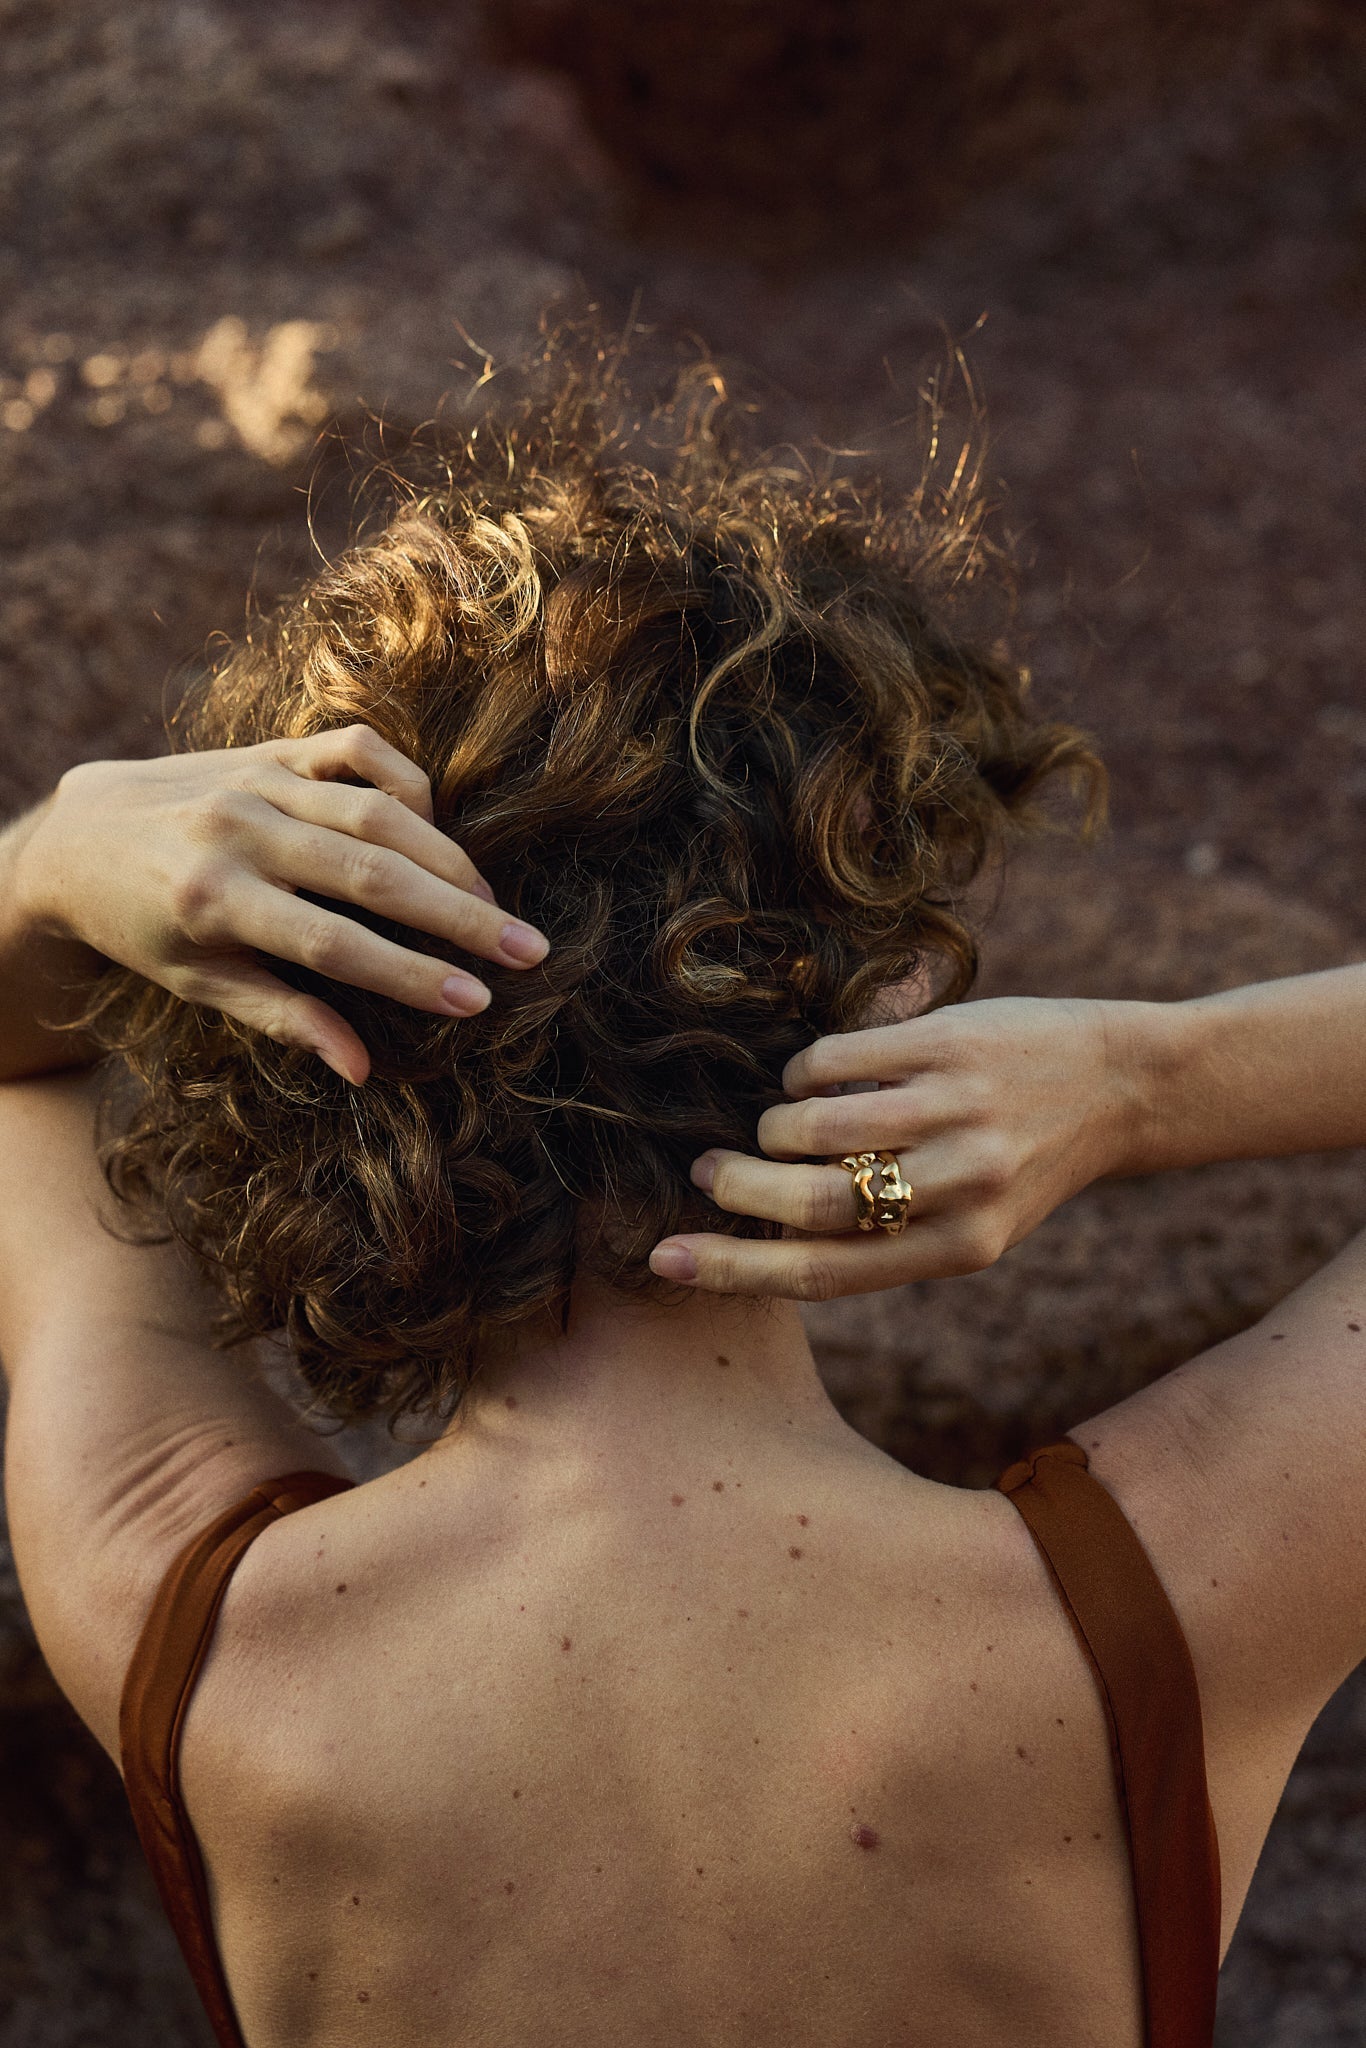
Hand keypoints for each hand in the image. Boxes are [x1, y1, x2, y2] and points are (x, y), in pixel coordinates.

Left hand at [18, 724, 549, 1084]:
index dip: (411, 976)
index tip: (476, 1002)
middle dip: (461, 916)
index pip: (335, 945)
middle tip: (530, 950)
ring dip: (451, 861)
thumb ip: (282, 1017)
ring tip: (498, 906)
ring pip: (379, 814)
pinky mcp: (271, 749)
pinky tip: (437, 831)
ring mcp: (257, 781)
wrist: (79, 835)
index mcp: (214, 902)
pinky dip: (409, 786)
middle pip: (374, 875)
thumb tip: (361, 1067)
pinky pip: (359, 752)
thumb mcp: (198, 982)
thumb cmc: (144, 926)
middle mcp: (239, 832)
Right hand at [648, 997, 1141, 1298]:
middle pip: (808, 1203)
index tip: (667, 1258)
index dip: (734, 1270)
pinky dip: (805, 1073)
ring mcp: (954, 1113)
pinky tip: (817, 1077)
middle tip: (707, 1172)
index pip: (824, 1274)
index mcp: (960, 1249)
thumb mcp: (972, 1221)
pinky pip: (834, 1063)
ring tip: (780, 1123)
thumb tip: (763, 1227)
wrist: (1122, 1085)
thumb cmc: (1022, 1158)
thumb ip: (886, 1231)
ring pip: (812, 1126)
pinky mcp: (948, 1046)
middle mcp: (960, 1188)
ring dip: (774, 1127)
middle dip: (737, 1188)